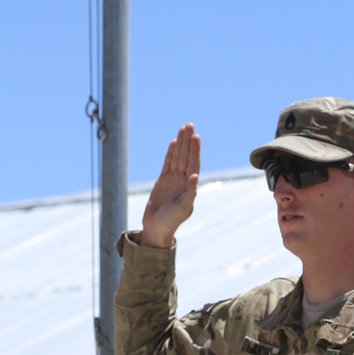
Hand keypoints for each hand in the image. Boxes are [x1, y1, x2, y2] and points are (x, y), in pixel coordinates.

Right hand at [140, 123, 200, 247]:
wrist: (157, 229)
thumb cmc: (171, 222)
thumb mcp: (182, 208)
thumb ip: (190, 193)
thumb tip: (195, 176)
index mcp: (189, 186)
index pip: (193, 164)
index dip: (194, 150)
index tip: (196, 136)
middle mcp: (182, 181)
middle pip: (186, 157)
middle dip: (188, 141)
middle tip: (190, 125)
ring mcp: (173, 180)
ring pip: (177, 157)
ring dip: (181, 144)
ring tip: (183, 129)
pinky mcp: (162, 181)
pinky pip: (167, 164)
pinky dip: (171, 153)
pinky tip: (174, 143)